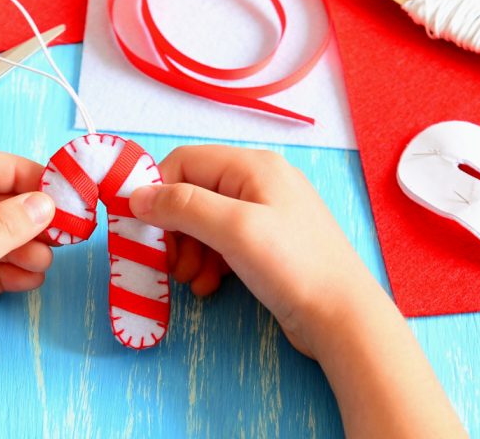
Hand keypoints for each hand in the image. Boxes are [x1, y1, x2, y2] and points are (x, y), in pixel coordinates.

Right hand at [129, 145, 464, 436]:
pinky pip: (222, 242)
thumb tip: (136, 195)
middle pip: (191, 193)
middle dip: (174, 229)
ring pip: (204, 221)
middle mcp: (258, 182)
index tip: (143, 229)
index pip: (184, 162)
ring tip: (192, 280)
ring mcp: (265, 213)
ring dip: (188, 250)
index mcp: (252, 166)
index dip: (157, 191)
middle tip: (170, 264)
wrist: (343, 318)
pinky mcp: (268, 243)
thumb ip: (182, 206)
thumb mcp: (233, 229)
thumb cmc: (293, 266)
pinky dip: (208, 262)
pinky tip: (210, 285)